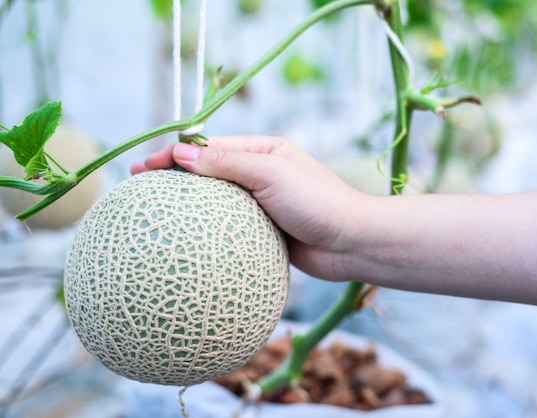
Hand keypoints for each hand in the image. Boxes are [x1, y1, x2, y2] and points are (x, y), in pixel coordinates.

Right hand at [131, 136, 366, 281]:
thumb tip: (181, 154)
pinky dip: (207, 232)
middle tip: (138, 188)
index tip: (143, 167)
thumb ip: (226, 163)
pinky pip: (228, 229)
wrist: (350, 243)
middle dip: (174, 178)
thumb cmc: (317, 202)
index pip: (209, 147)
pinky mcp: (264, 232)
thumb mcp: (270, 174)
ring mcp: (261, 204)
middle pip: (208, 173)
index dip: (174, 155)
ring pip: (216, 203)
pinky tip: (185, 242)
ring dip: (187, 207)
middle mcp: (261, 174)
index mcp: (263, 151)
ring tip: (153, 216)